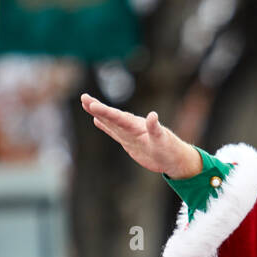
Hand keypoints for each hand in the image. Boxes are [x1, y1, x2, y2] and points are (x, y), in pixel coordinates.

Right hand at [80, 93, 202, 177]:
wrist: (173, 158)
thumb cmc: (170, 150)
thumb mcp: (163, 141)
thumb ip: (156, 129)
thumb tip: (152, 116)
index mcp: (137, 126)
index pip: (118, 117)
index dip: (105, 112)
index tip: (92, 105)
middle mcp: (131, 127)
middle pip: (112, 116)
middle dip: (98, 108)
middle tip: (83, 98)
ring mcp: (129, 134)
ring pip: (111, 122)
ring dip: (99, 113)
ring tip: (85, 103)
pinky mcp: (129, 141)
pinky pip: (114, 132)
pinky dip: (105, 126)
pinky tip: (96, 120)